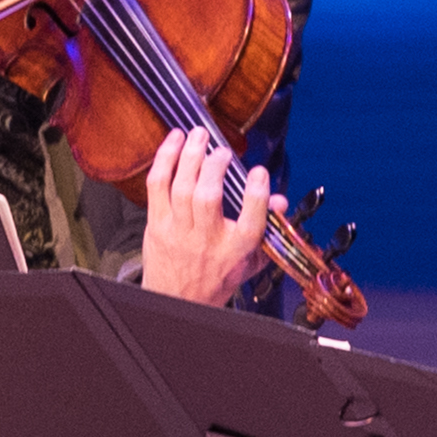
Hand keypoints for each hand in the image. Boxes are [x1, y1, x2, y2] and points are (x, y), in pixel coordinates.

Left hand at [139, 124, 275, 310]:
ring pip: (181, 188)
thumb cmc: (215, 277)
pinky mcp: (157, 224)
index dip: (257, 194)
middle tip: (222, 149)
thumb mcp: (251, 261)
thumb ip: (268, 230)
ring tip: (198, 134)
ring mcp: (178, 232)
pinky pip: (157, 187)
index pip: (251, 221)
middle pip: (209, 198)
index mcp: (235, 249)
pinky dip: (164, 160)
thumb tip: (279, 200)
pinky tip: (174, 141)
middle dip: (215, 166)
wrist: (176, 302)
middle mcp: (206, 240)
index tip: (259, 172)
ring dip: (189, 156)